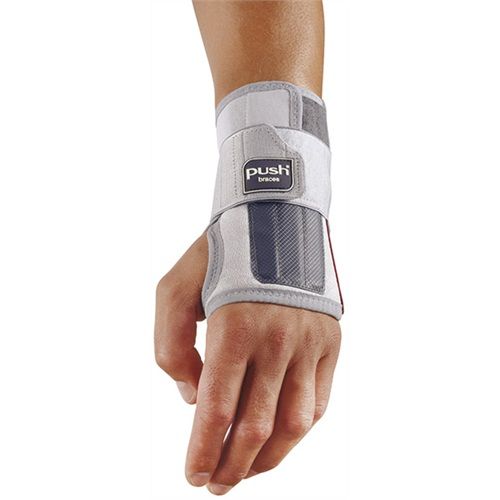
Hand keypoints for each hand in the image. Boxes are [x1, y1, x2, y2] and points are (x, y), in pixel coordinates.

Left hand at [154, 234, 340, 494]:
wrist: (273, 217)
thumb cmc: (218, 253)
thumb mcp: (173, 289)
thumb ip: (171, 347)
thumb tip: (194, 399)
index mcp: (235, 326)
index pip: (217, 409)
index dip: (204, 450)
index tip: (194, 476)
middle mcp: (277, 339)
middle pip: (256, 426)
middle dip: (233, 465)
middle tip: (216, 485)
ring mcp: (309, 342)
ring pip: (295, 423)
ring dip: (270, 458)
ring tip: (249, 472)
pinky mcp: (331, 340)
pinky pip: (320, 399)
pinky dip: (300, 429)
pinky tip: (281, 438)